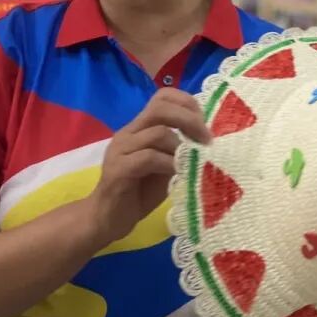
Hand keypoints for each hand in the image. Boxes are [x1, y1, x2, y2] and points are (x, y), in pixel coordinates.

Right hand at [86, 87, 211, 244]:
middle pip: (160, 108)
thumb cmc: (140, 192)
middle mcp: (128, 132)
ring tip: (192, 162)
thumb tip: (209, 139)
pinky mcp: (118, 169)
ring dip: (182, 147)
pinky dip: (169, 163)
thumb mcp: (166, 165)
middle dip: (189, 120)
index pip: (162, 96)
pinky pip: (148, 157)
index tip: (205, 121)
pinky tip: (178, 173)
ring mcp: (121, 149)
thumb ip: (180, 148)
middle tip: (206, 139)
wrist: (106, 219)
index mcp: (140, 127)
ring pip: (157, 133)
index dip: (187, 102)